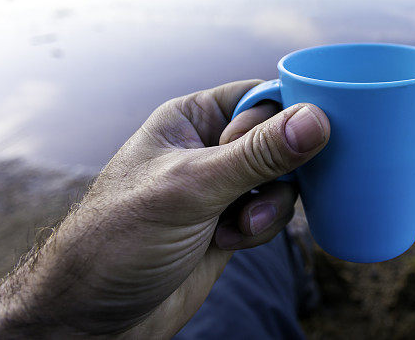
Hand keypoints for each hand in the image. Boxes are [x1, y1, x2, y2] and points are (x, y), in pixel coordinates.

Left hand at [0, 80, 329, 338]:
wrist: (93, 317)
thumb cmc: (120, 238)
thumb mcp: (191, 188)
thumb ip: (257, 155)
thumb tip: (317, 119)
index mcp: (191, 119)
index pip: (260, 96)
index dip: (290, 112)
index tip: (321, 131)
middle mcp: (210, 148)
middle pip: (280, 138)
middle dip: (280, 169)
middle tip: (260, 189)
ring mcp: (222, 189)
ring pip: (282, 180)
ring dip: (270, 204)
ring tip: (239, 224)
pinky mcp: (230, 225)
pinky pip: (272, 214)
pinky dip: (262, 228)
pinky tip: (232, 241)